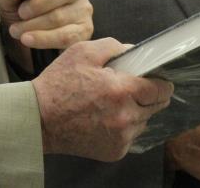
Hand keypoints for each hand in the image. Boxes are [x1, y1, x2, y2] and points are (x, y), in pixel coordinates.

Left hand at [0, 0, 92, 71]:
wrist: (24, 35)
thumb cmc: (20, 8)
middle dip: (38, 5)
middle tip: (21, 13)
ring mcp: (83, 9)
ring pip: (62, 16)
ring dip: (35, 25)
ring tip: (17, 30)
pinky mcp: (84, 30)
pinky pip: (67, 36)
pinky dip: (44, 39)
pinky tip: (28, 39)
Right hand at [33, 38, 172, 160]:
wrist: (39, 119)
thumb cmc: (59, 84)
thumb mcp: (83, 52)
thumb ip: (113, 47)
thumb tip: (133, 51)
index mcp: (122, 91)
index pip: (160, 89)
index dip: (161, 82)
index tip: (157, 80)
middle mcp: (126, 117)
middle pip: (156, 106)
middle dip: (148, 96)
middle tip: (132, 89)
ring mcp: (121, 137)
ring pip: (144, 121)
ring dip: (136, 112)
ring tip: (113, 104)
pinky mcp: (115, 151)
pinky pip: (130, 136)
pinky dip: (123, 128)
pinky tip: (106, 119)